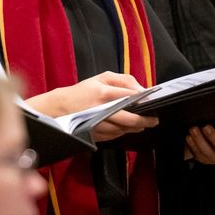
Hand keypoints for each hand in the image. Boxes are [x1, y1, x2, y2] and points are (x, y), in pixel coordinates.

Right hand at [26, 72, 158, 142]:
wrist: (60, 107)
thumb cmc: (83, 91)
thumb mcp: (102, 78)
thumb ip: (124, 80)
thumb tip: (142, 90)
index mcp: (104, 93)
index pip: (131, 97)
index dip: (145, 100)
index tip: (153, 102)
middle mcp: (101, 110)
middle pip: (130, 119)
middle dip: (145, 120)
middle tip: (154, 120)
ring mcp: (98, 124)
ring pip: (124, 130)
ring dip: (135, 127)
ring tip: (142, 123)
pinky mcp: (96, 135)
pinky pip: (115, 136)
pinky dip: (123, 132)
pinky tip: (127, 128)